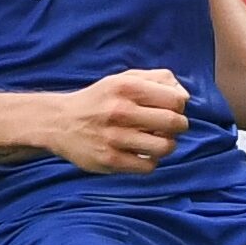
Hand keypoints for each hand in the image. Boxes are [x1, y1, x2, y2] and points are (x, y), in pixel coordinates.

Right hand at [47, 68, 189, 173]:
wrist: (59, 122)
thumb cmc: (101, 99)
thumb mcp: (125, 78)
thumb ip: (158, 79)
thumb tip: (185, 96)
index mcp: (126, 87)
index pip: (176, 100)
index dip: (180, 107)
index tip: (172, 109)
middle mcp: (120, 111)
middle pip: (174, 123)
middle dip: (179, 126)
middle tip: (170, 127)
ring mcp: (114, 138)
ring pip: (165, 147)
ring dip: (167, 145)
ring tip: (157, 140)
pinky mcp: (109, 161)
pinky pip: (148, 166)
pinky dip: (151, 161)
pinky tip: (142, 153)